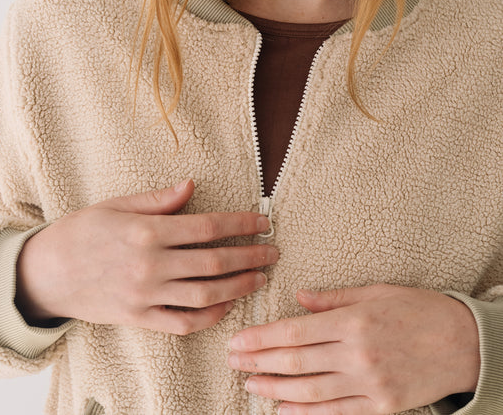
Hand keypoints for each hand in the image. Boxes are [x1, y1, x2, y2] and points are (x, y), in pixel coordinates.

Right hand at [15, 179, 277, 333]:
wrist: (46, 273)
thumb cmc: (82, 232)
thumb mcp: (116, 205)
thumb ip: (158, 199)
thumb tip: (191, 186)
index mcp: (147, 231)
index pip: (207, 226)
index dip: (240, 224)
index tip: (262, 223)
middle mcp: (150, 265)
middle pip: (214, 262)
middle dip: (250, 256)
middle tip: (273, 252)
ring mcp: (145, 295)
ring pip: (205, 295)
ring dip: (239, 286)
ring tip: (260, 278)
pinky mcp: (139, 318)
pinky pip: (182, 322)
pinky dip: (209, 317)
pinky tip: (227, 305)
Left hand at [228, 284, 479, 413]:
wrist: (464, 343)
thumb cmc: (417, 309)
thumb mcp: (374, 292)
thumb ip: (332, 297)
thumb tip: (298, 298)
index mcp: (352, 322)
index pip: (293, 333)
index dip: (260, 338)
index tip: (236, 340)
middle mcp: (356, 355)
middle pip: (294, 362)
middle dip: (257, 361)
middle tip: (231, 360)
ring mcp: (369, 385)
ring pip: (309, 391)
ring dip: (274, 388)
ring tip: (249, 383)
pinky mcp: (381, 406)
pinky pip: (336, 413)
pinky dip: (306, 413)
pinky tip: (282, 409)